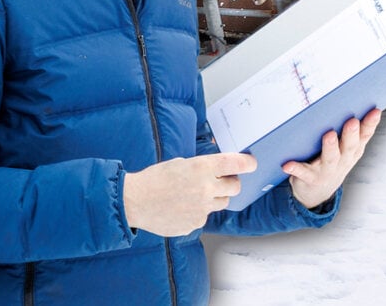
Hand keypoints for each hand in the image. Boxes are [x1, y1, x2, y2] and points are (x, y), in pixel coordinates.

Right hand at [124, 152, 256, 236]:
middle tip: (220, 180)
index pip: (235, 163)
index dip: (247, 162)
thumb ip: (200, 166)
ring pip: (222, 202)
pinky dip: (197, 211)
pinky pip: (205, 216)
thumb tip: (216, 166)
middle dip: (230, 182)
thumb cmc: (153, 180)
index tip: (251, 163)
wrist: (135, 202)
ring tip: (194, 194)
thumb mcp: (178, 164)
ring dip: (214, 197)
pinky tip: (181, 207)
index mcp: (200, 168)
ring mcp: (202, 208)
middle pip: (235, 187)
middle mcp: (206, 188)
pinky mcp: (196, 223)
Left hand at [285, 108, 380, 208]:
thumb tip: (354, 103)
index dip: (370, 125)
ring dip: (330, 147)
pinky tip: (287, 165)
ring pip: (330, 159)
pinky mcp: (310, 178)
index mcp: (351, 152)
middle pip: (349, 147)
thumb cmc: (331, 163)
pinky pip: (302, 173)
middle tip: (352, 121)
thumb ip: (350, 132)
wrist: (317, 192)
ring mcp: (326, 170)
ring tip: (329, 135)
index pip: (364, 137)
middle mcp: (342, 161)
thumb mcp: (344, 149)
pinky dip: (295, 169)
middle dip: (351, 134)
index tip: (375, 111)